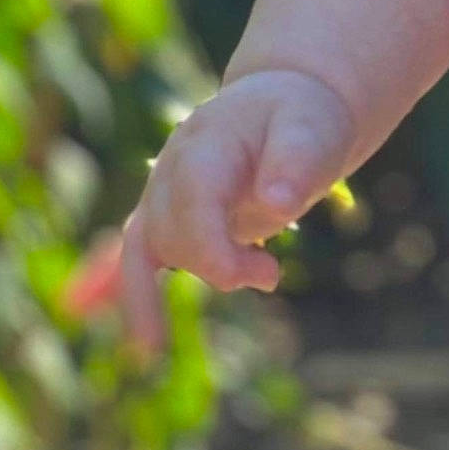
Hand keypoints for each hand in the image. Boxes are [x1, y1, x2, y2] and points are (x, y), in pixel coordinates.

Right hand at [118, 67, 354, 353]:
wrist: (288, 107)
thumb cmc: (302, 120)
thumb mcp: (313, 130)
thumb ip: (297, 162)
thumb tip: (277, 203)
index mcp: (207, 140)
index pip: (192, 200)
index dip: (215, 249)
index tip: (263, 276)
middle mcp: (172, 164)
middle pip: (170, 231)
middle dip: (219, 264)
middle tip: (272, 272)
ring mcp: (163, 189)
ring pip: (151, 249)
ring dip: (201, 272)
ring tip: (260, 276)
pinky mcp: (166, 215)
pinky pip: (135, 258)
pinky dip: (135, 296)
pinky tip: (149, 343)